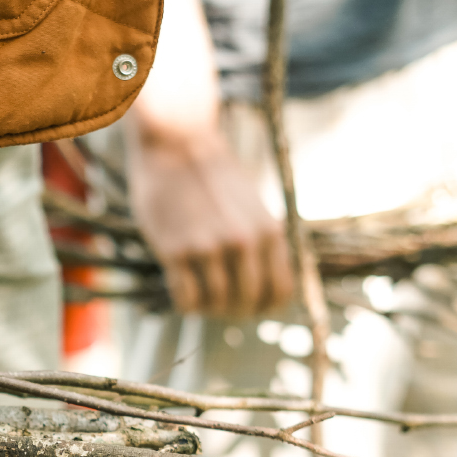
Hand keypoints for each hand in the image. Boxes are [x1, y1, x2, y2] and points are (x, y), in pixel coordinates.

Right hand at [127, 127, 293, 316]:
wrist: (176, 145)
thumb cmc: (212, 177)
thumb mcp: (251, 207)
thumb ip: (262, 243)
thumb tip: (262, 286)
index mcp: (269, 232)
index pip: (280, 293)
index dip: (265, 308)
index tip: (248, 306)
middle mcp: (244, 243)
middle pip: (247, 303)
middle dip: (233, 311)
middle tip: (218, 305)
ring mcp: (209, 248)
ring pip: (216, 304)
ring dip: (207, 309)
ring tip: (198, 297)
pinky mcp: (176, 251)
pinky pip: (187, 299)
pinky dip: (186, 304)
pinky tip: (181, 290)